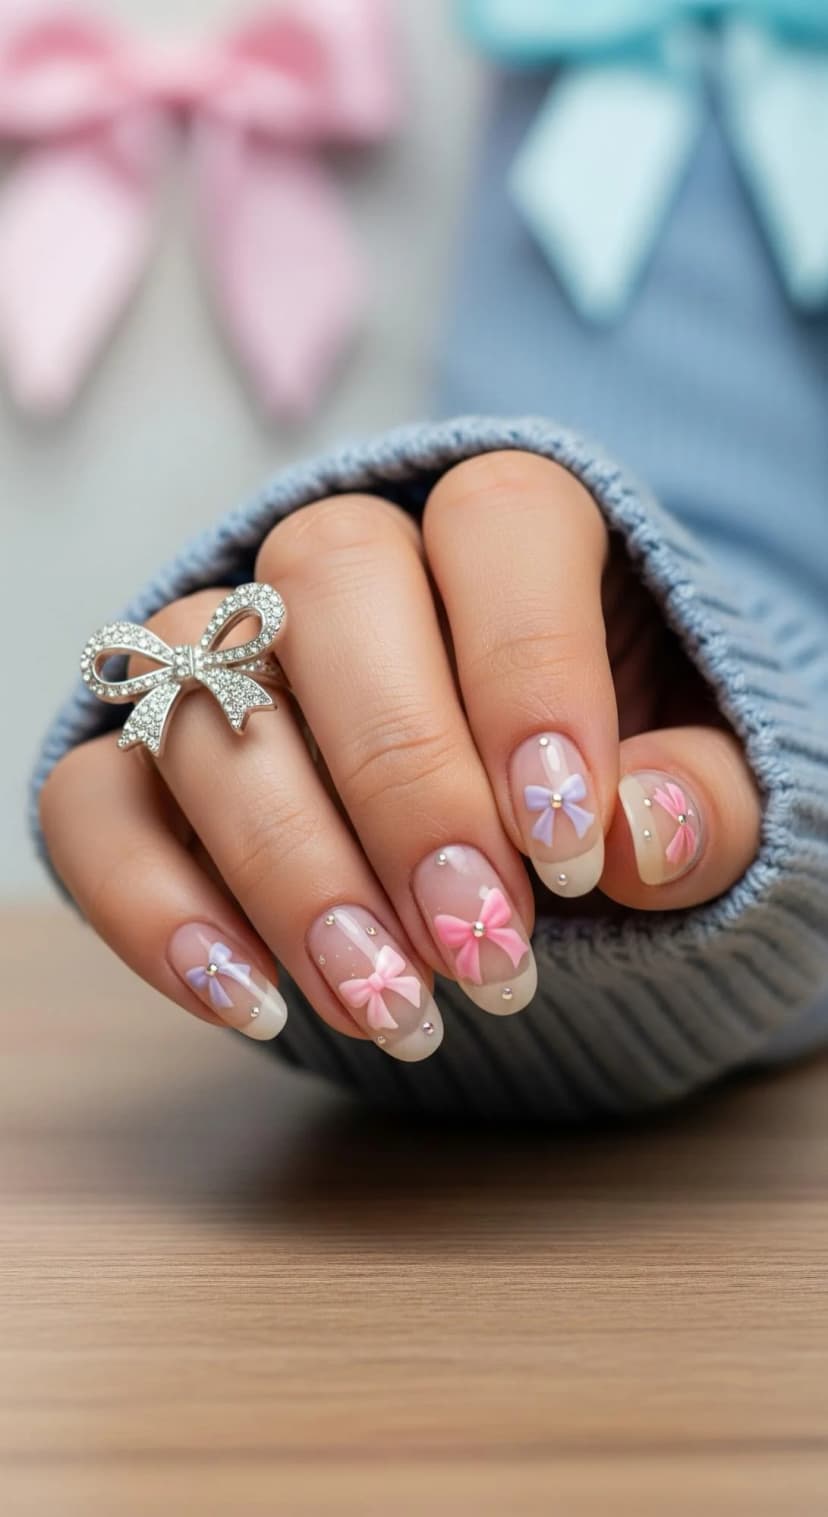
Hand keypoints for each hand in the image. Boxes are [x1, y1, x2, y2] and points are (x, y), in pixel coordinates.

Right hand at [40, 453, 760, 1060]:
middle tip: (481, 945)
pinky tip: (252, 1001)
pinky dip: (154, 905)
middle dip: (404, 778)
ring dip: (290, 864)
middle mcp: (341, 565)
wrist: (508, 843)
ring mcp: (219, 654)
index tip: (569, 843)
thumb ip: (699, 802)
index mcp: (499, 529)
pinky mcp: (139, 759)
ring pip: (204, 696)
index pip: (496, 526)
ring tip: (387, 1005)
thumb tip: (640, 832)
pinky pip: (94, 801)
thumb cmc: (600, 791)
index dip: (529, 670)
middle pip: (328, 586)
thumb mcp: (690, 794)